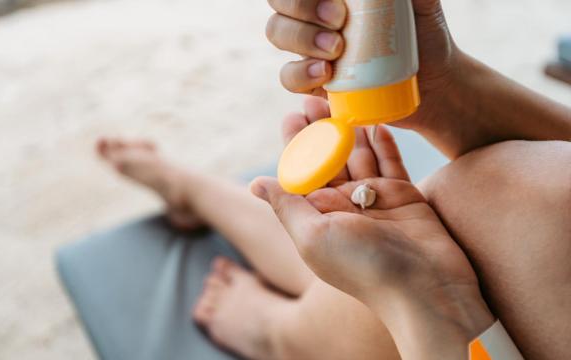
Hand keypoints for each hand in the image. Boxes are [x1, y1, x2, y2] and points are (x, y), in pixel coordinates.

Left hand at [251, 97, 493, 357]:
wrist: (427, 288)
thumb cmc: (364, 267)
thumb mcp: (313, 236)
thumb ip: (287, 205)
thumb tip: (255, 183)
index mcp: (317, 217)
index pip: (301, 173)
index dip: (296, 144)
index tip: (292, 114)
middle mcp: (343, 207)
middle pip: (328, 159)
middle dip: (321, 129)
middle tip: (316, 97)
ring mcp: (375, 200)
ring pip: (358, 156)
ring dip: (350, 129)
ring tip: (343, 99)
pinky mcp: (404, 196)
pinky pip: (390, 163)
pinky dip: (382, 143)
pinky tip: (376, 121)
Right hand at [266, 0, 461, 128]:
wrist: (433, 84)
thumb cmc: (425, 37)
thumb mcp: (425, 5)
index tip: (339, 0)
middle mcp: (315, 15)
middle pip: (279, 1)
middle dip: (302, 7)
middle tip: (339, 21)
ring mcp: (309, 48)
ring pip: (277, 32)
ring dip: (301, 38)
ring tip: (336, 51)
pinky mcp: (312, 81)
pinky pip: (288, 76)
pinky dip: (300, 73)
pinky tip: (324, 74)